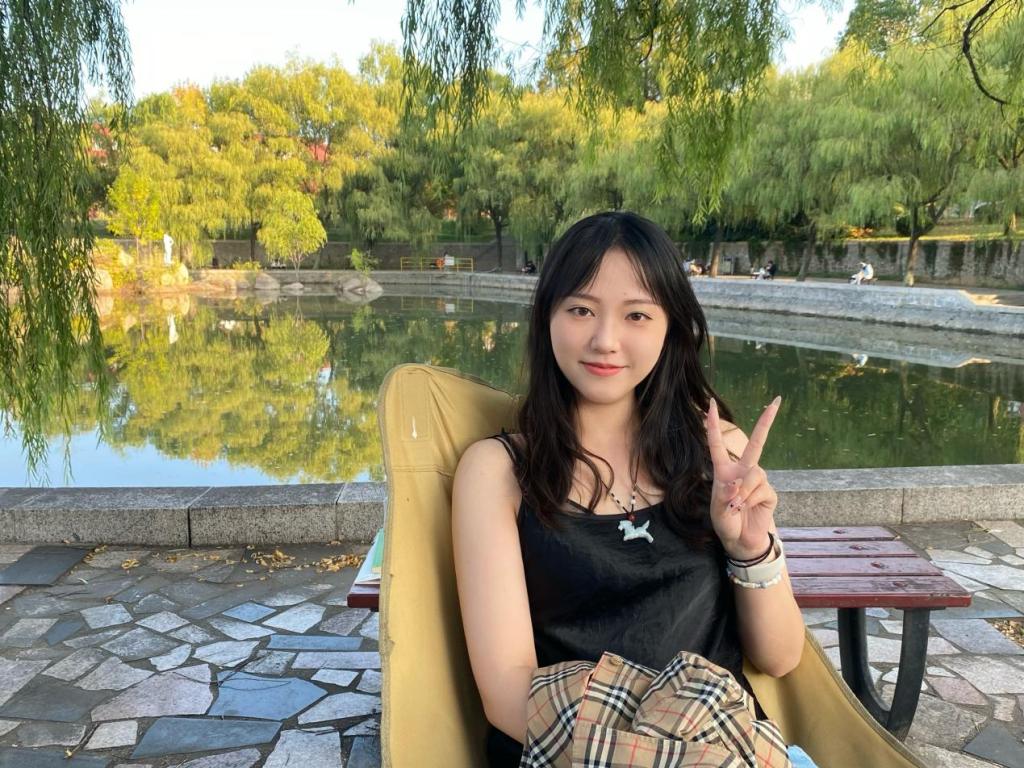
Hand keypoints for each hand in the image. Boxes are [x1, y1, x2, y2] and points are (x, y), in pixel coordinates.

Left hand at [706, 396, 781, 560]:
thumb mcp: (718, 510)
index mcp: (724, 470)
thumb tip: (737, 483)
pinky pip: (760, 490)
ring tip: (735, 507)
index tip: (710, 405)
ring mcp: (758, 481)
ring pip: (754, 474)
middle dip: (766, 422)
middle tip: (775, 401)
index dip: (712, 425)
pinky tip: (745, 509)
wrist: (740, 541)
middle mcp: (743, 471)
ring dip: (743, 492)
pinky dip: (749, 500)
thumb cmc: (726, 523)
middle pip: (756, 443)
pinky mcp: (769, 493)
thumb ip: (724, 496)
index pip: (717, 444)